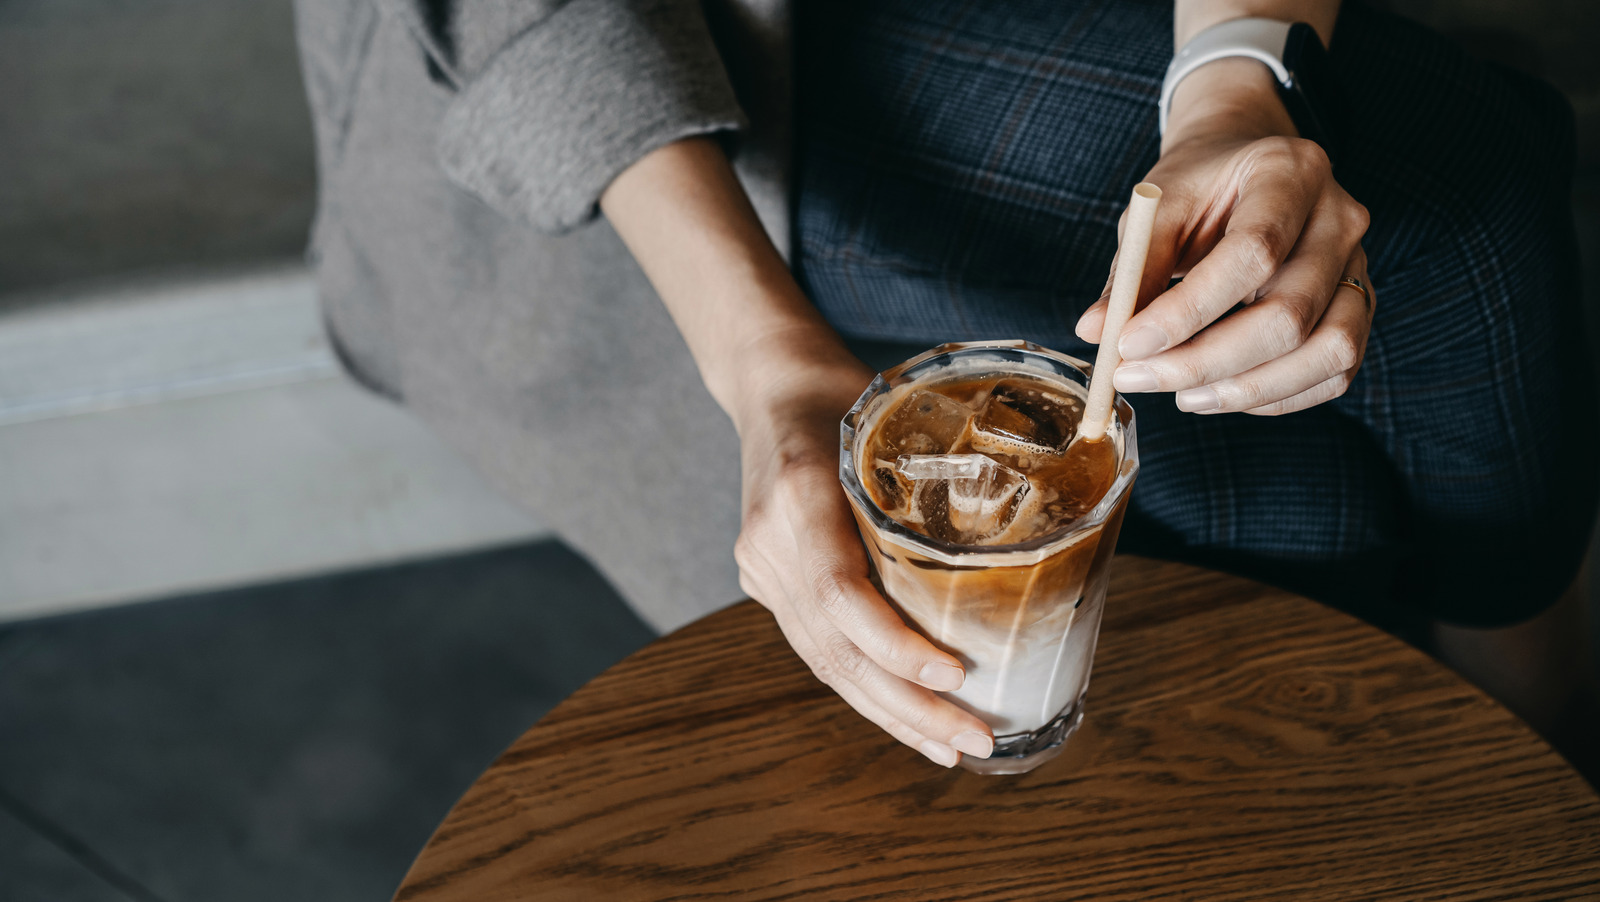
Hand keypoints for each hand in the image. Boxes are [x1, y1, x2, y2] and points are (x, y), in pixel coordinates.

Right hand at [728, 333, 996, 766]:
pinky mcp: (767, 584)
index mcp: (798, 491)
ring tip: (951, 747)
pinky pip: (819, 649)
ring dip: (891, 713)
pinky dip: (869, 687)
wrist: (770, 385)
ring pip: (825, 663)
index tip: (953, 675)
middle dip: (907, 707)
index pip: (840, 593)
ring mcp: (762, 568)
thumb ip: (943, 471)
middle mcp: (769, 540)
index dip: (895, 645)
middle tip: (973, 740)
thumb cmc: (846, 392)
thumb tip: (1044, 525)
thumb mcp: (894, 415)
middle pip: (835, 648)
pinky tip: (909, 717)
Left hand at [1076, 59, 1372, 415]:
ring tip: (1181, 395)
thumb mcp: (1158, 208)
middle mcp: (1339, 217)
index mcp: (1290, 172)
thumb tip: (1094, 331)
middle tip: (1138, 378)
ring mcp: (1359, 265)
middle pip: (1290, 313)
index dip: (1187, 311)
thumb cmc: (1200, 186)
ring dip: (1246, 389)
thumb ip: (1133, 269)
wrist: (1246, 167)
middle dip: (1205, 362)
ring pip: (1327, 352)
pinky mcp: (1359, 306)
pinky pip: (1334, 371)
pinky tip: (1219, 392)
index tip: (1127, 344)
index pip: (1251, 254)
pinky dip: (1276, 397)